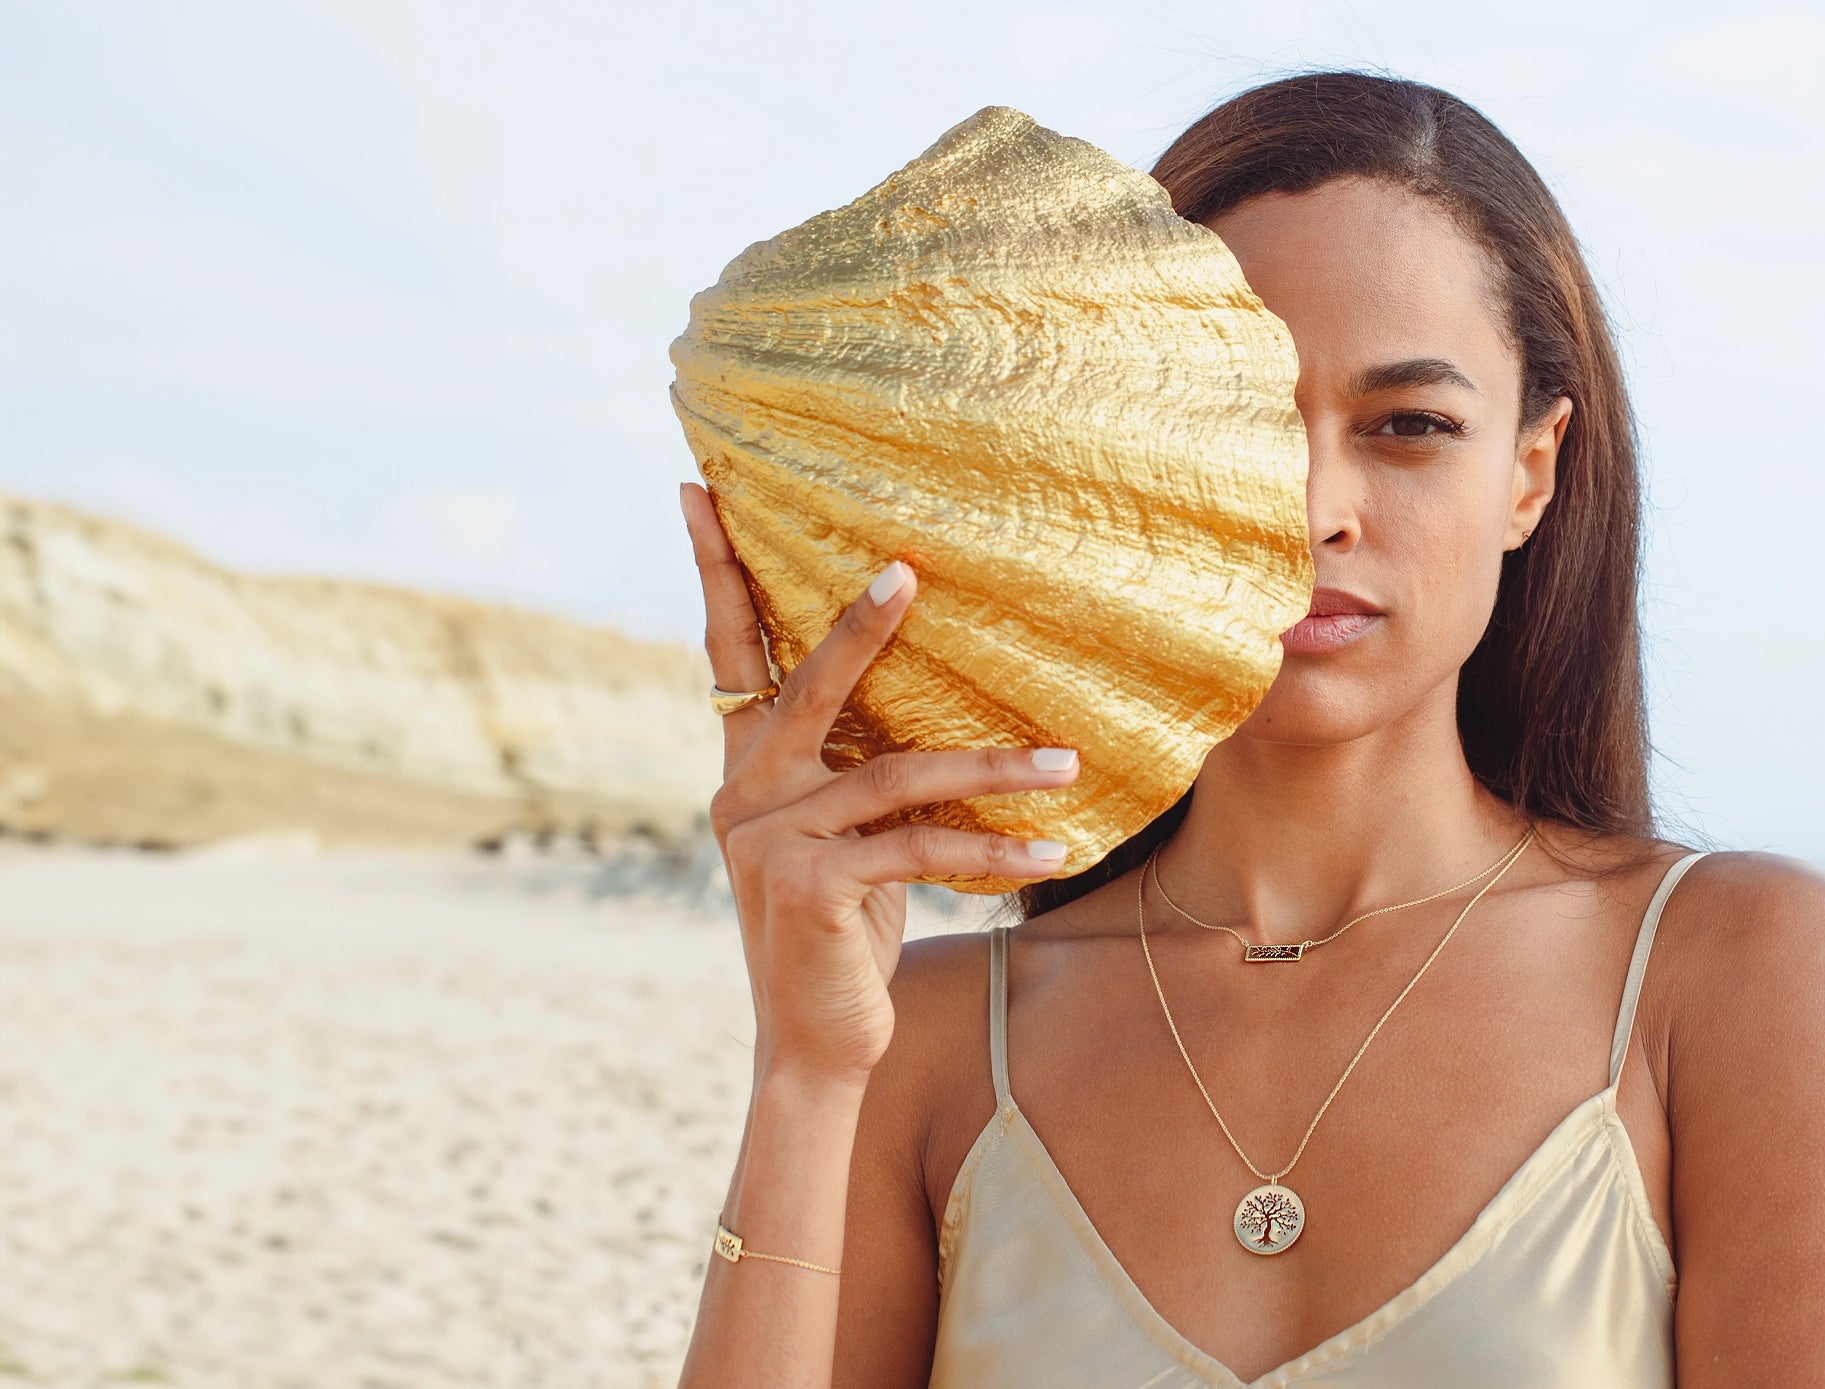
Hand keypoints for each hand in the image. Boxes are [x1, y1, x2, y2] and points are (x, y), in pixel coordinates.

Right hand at [680, 483, 1077, 1081]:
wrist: (816, 1041)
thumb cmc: (845, 930)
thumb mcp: (851, 839)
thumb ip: (860, 774)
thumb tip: (930, 700)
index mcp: (747, 766)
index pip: (728, 651)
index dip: (715, 570)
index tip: (701, 488)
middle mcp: (744, 791)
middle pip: (806, 685)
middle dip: (860, 625)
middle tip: (907, 570)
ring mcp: (768, 838)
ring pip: (897, 772)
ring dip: (995, 769)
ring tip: (1067, 762)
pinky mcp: (809, 885)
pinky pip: (917, 845)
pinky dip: (991, 849)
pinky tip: (1051, 852)